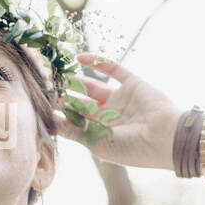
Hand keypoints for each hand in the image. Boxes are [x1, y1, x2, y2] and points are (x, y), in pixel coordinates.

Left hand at [54, 53, 182, 170]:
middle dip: (63, 95)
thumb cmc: (130, 148)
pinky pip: (113, 69)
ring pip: (92, 86)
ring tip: (56, 73)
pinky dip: (97, 62)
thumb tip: (50, 122)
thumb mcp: (97, 142)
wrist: (165, 138)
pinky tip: (79, 57)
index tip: (40, 104)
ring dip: (75, 79)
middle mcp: (109, 117)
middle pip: (81, 102)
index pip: (75, 121)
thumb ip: (74, 131)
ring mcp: (121, 99)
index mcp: (101, 135)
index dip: (59, 113)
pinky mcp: (133, 84)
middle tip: (45, 85)